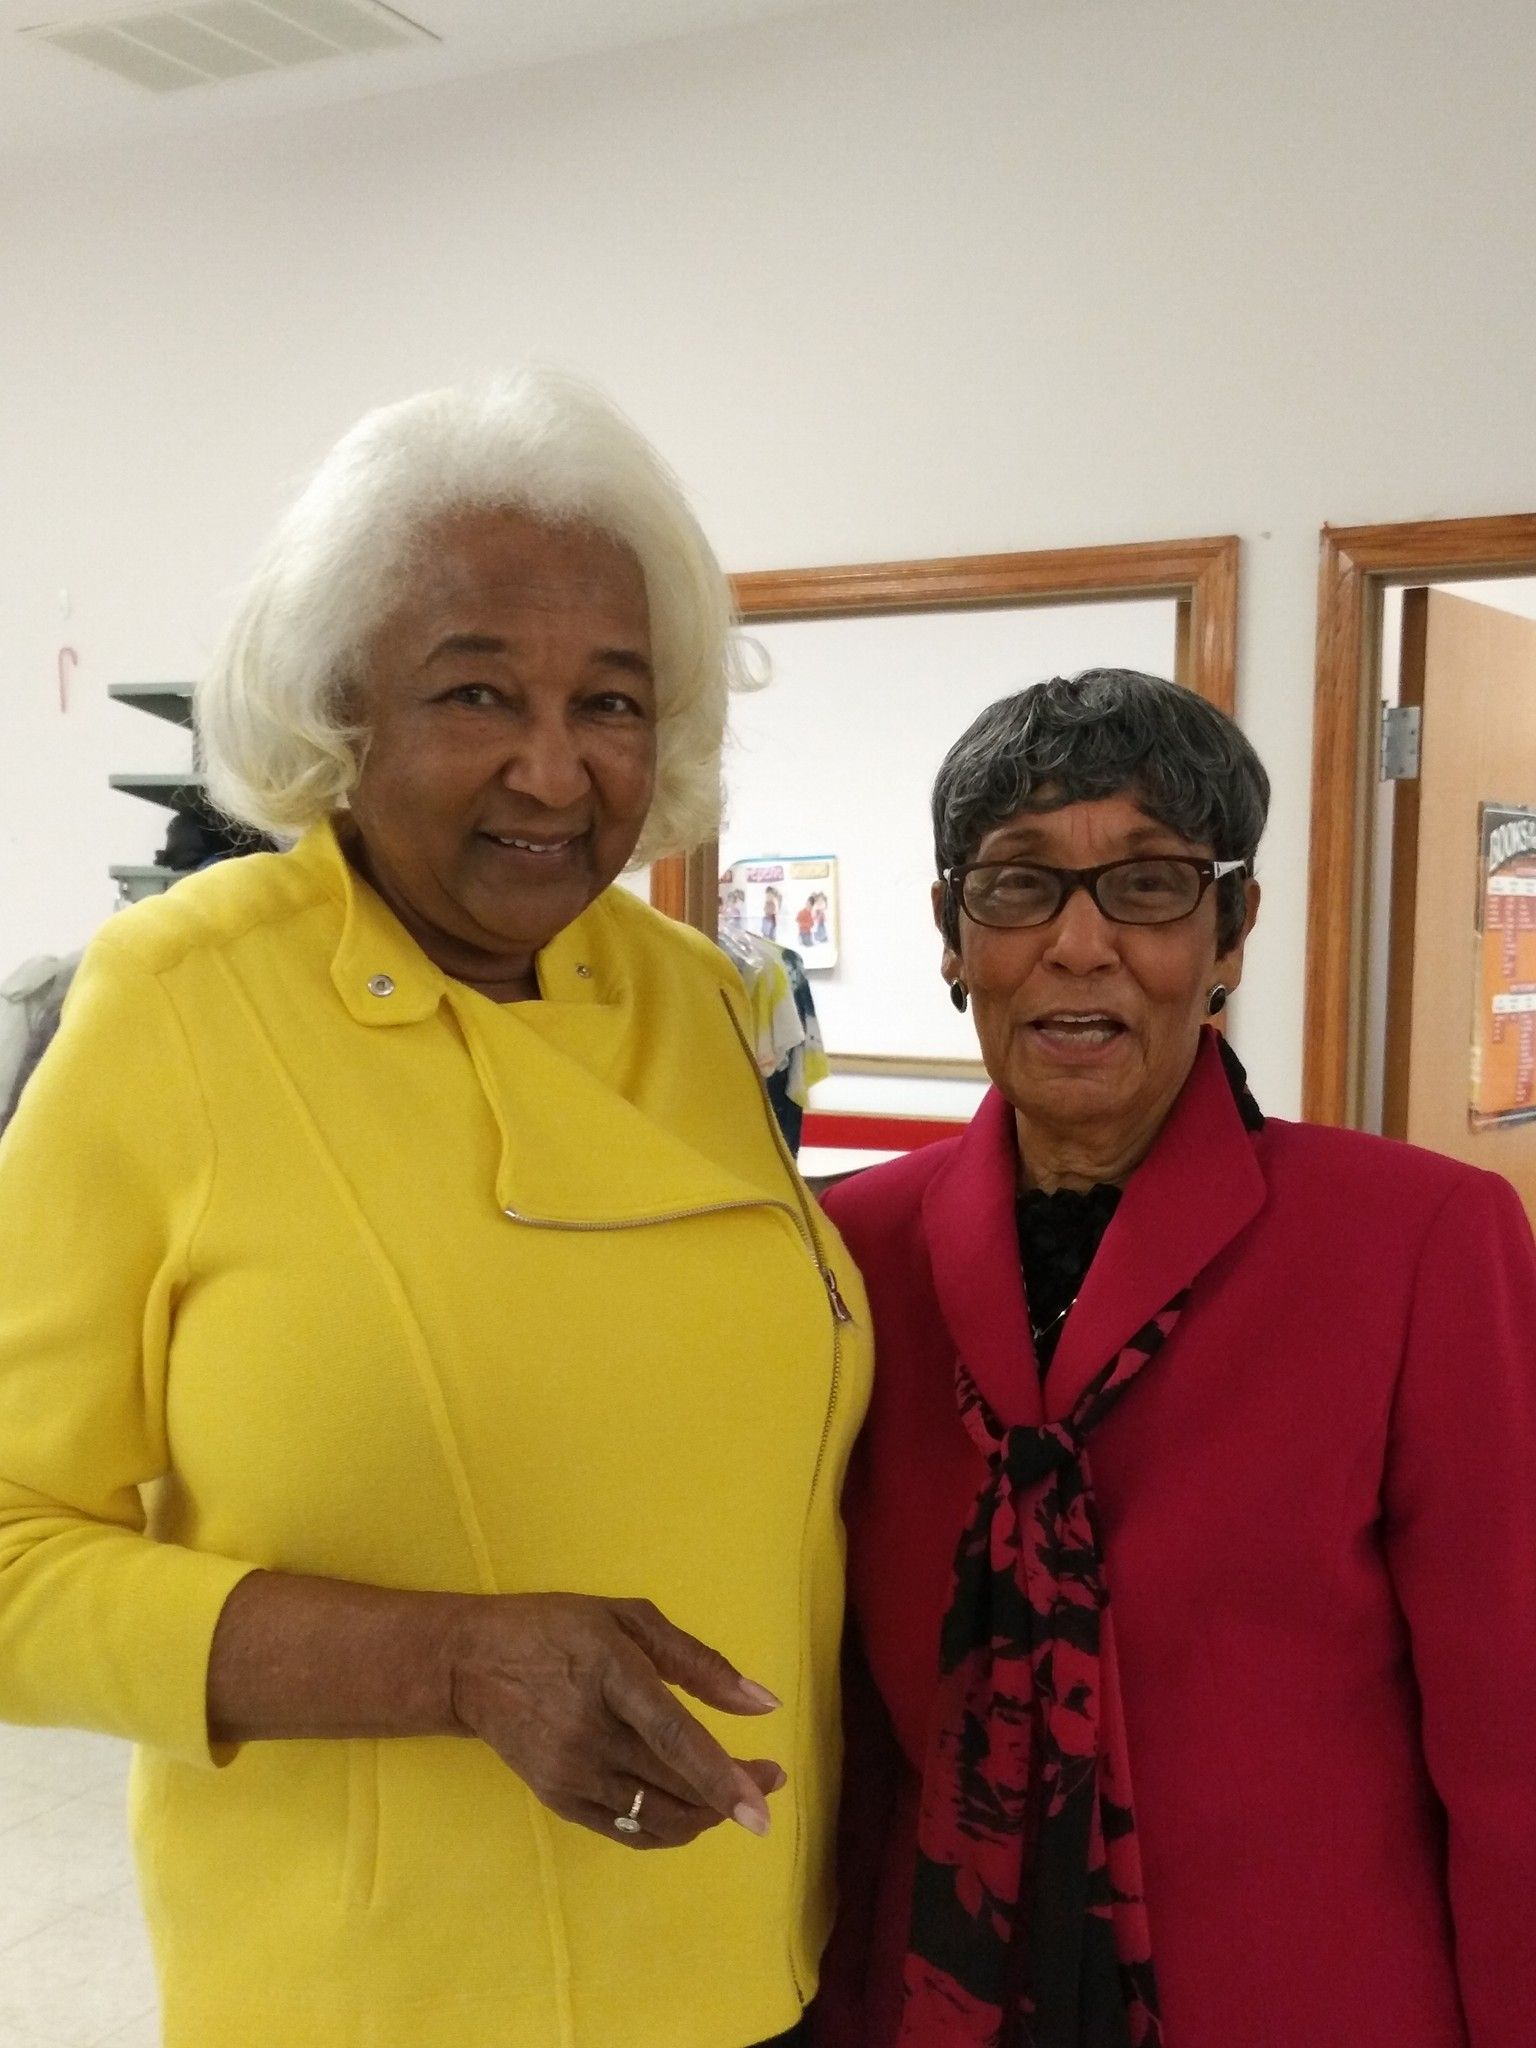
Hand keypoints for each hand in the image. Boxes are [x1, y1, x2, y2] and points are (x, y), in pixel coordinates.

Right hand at [446, 1593, 785, 1849]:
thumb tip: (763, 1703)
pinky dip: (669, 1829)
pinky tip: (690, 1810)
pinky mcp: (559, 1800)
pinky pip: (628, 1832)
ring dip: (706, 1815)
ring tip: (731, 1794)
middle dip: (734, 1793)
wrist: (472, 1664)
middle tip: (770, 1778)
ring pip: (657, 1817)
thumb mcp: (628, 1618)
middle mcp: (592, 1733)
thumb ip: (698, 1661)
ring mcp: (572, 1773)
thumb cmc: (558, 1630)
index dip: (722, 1777)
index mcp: (613, 1675)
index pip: (674, 1738)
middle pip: (675, 1784)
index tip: (764, 1807)